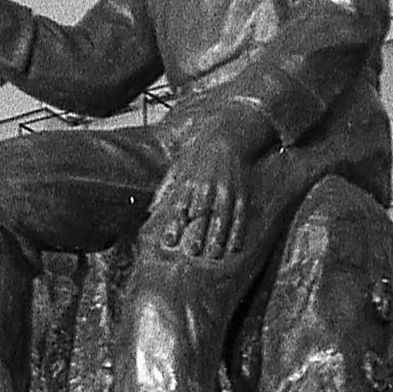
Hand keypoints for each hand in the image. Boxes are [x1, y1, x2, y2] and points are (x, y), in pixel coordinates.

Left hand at [150, 103, 272, 262]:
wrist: (226, 136)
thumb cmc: (198, 154)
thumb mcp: (178, 167)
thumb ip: (165, 189)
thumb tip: (150, 210)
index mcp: (190, 181)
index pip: (180, 207)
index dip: (174, 225)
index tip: (169, 241)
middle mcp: (209, 187)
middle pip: (202, 214)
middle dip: (197, 234)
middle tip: (193, 252)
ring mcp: (227, 190)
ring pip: (223, 218)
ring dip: (218, 238)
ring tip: (214, 255)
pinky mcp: (242, 193)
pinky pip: (241, 216)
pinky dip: (239, 232)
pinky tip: (235, 247)